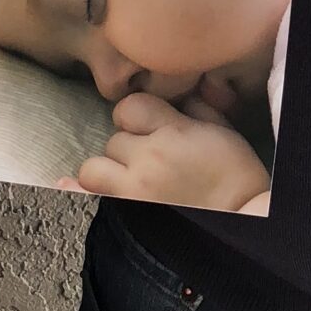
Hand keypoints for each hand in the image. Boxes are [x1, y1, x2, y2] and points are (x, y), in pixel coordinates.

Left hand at [63, 91, 270, 212]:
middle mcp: (148, 158)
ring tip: (128, 179)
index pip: (129, 107)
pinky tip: (66, 184)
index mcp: (172, 131)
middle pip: (113, 140)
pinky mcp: (128, 213)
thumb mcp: (222, 129)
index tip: (149, 129)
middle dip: (127, 148)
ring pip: (93, 167)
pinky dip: (75, 190)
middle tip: (149, 162)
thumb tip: (175, 90)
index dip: (136, 117)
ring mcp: (134, 189)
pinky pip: (84, 195)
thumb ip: (192, 105)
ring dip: (107, 171)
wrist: (244, 220)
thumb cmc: (235, 174)